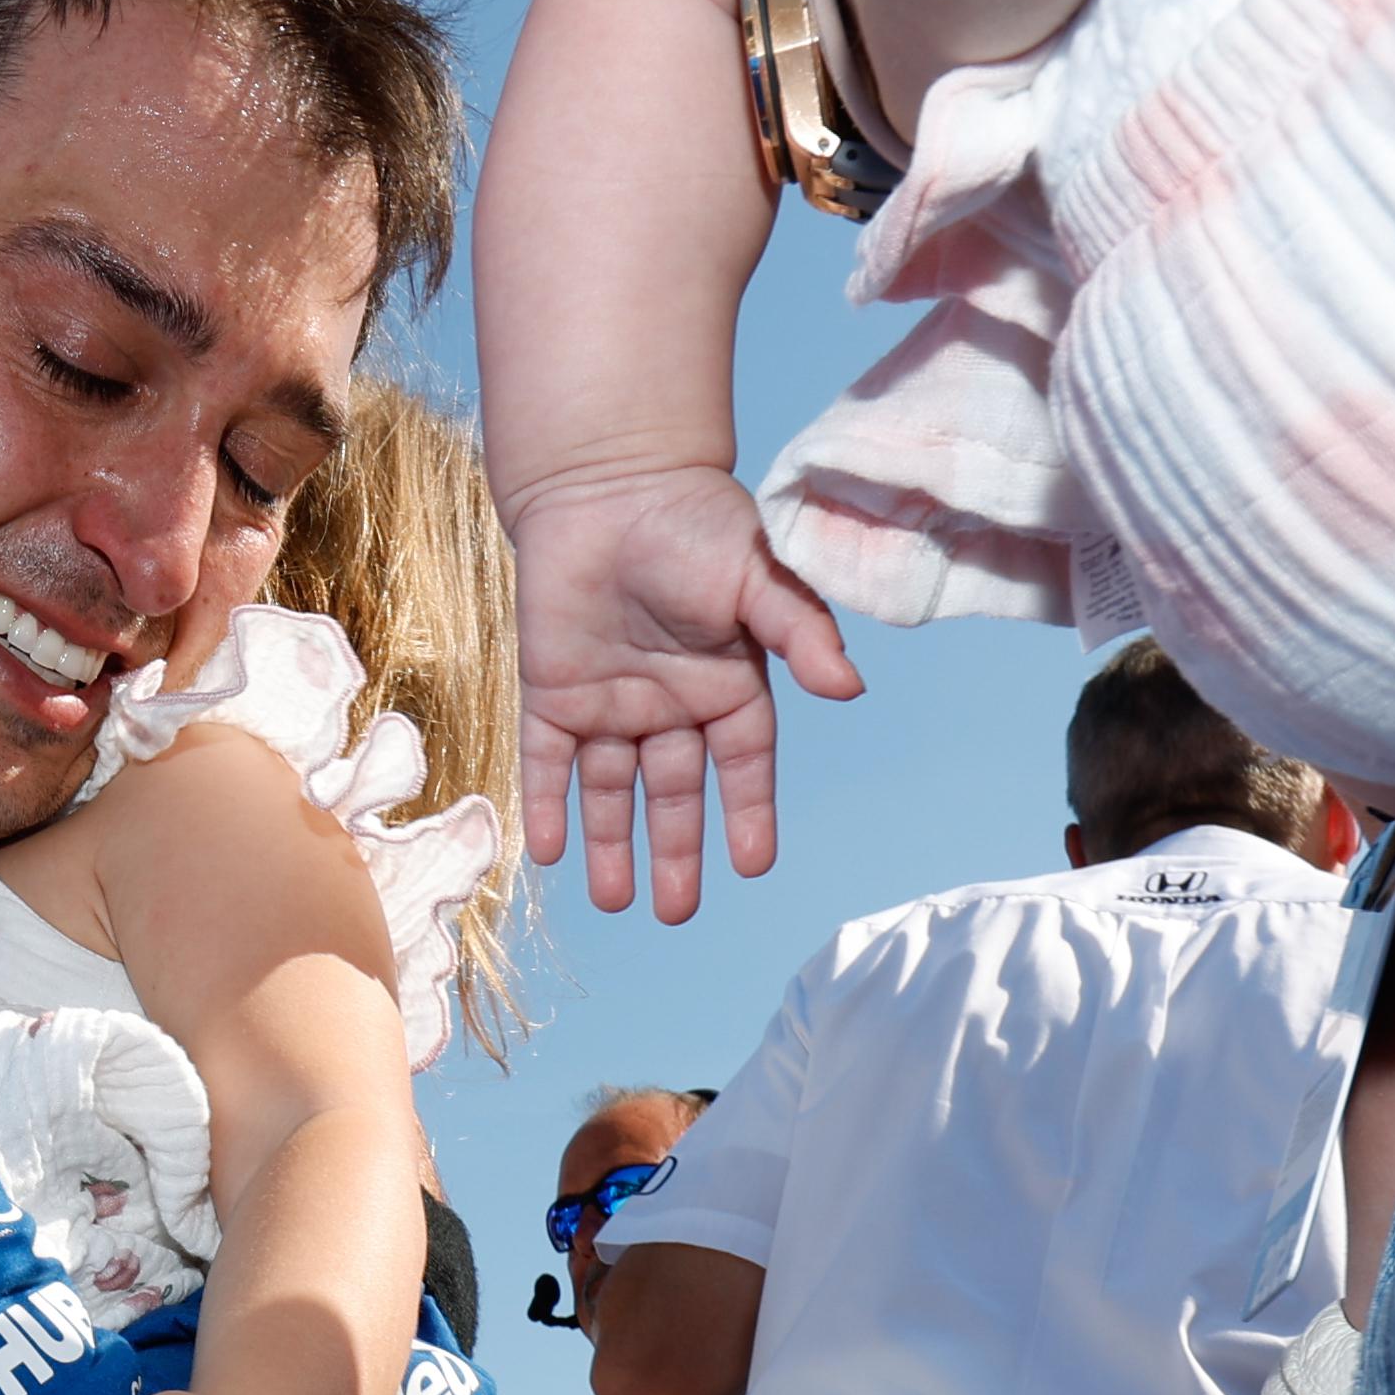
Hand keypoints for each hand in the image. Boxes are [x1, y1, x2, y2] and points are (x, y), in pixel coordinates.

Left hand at [504, 463, 863, 921]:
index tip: (753, 865)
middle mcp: (670, 705)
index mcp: (727, 684)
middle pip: (675, 794)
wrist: (606, 482)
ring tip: (612, 903)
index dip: (748, 814)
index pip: (743, 766)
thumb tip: (848, 688)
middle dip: (675, 852)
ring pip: (610, 790)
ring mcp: (609, 702)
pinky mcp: (552, 692)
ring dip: (611, 845)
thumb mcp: (759, 576)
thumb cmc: (693, 522)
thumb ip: (801, 632)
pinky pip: (548, 760)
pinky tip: (548, 854)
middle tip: (675, 912)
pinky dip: (546, 805)